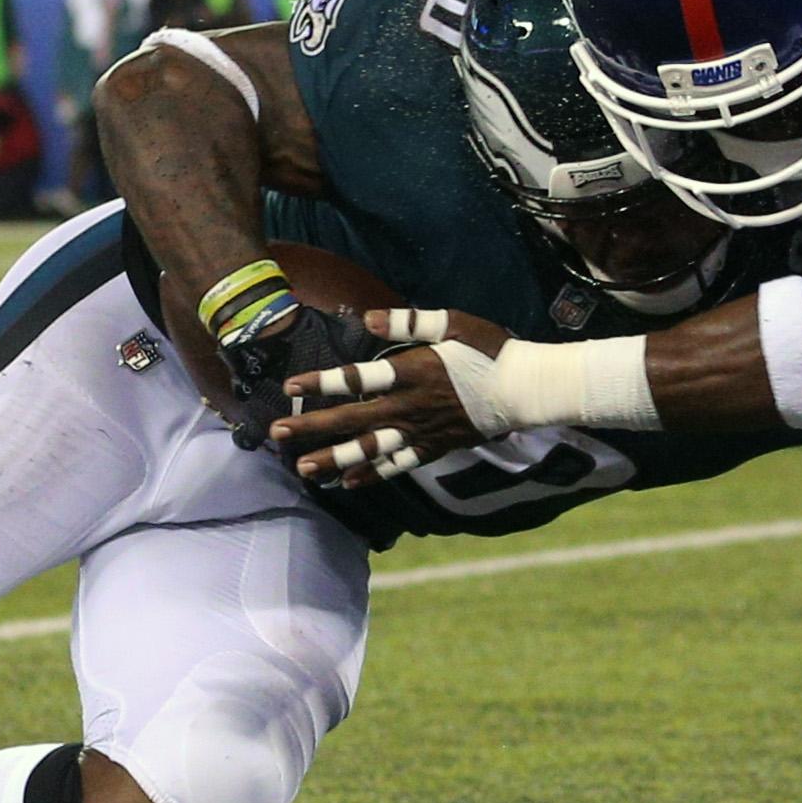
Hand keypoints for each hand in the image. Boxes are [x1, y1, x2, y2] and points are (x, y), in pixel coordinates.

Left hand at [271, 306, 512, 483]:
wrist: (524, 390)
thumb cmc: (490, 350)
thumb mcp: (453, 324)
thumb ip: (410, 321)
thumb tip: (365, 319)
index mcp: (412, 371)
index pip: (358, 379)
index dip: (323, 383)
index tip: (291, 387)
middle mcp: (411, 406)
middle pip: (353, 419)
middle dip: (312, 426)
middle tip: (277, 434)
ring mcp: (421, 432)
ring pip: (370, 449)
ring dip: (334, 459)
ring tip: (304, 468)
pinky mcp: (434, 448)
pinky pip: (398, 466)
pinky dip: (372, 475)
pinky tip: (347, 483)